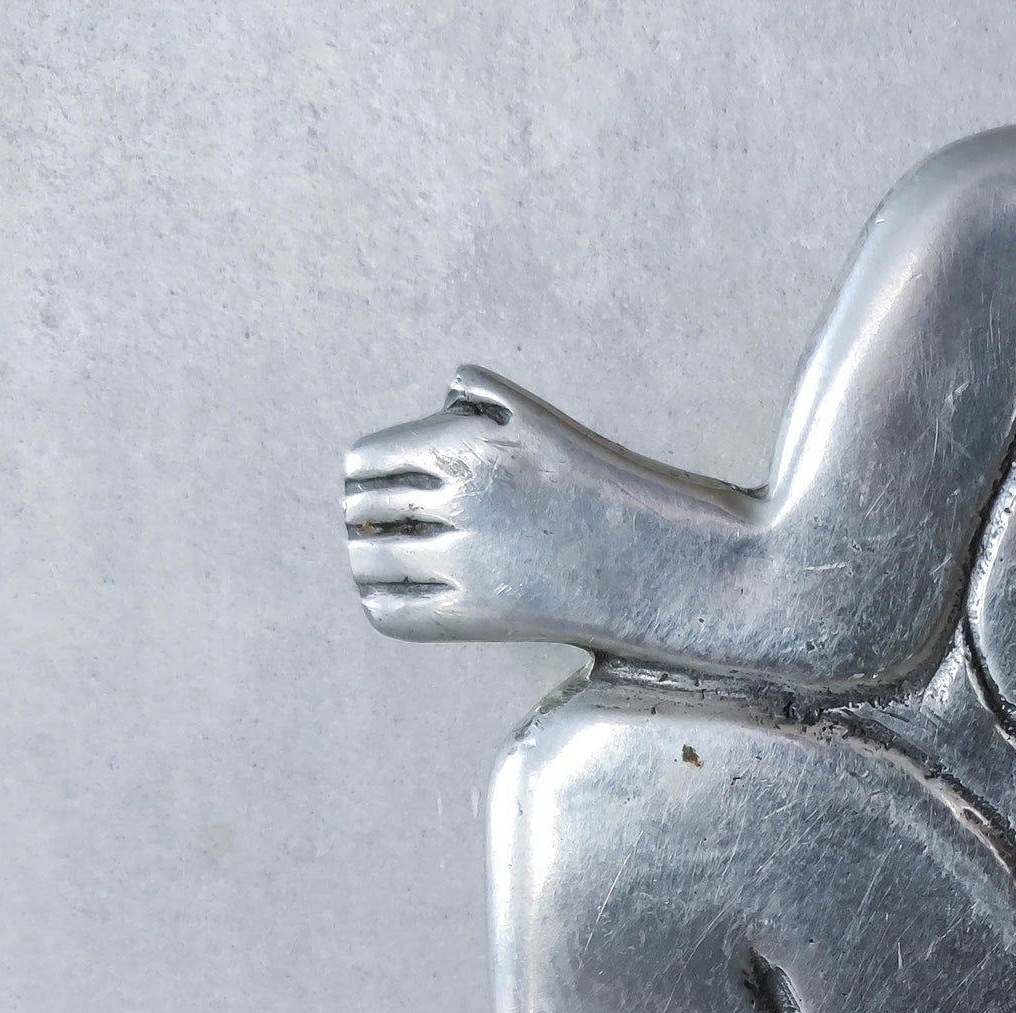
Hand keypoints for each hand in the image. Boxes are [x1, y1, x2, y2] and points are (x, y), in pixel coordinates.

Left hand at [344, 366, 599, 644]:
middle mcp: (457, 496)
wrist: (654, 551)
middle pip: (361, 515)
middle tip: (387, 533)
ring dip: (372, 565)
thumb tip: (432, 409)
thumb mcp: (534, 414)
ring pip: (369, 564)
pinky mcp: (478, 613)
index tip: (375, 494)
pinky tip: (406, 597)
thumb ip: (474, 397)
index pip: (362, 464)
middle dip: (368, 523)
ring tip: (394, 566)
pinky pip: (393, 613)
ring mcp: (465, 557)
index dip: (363, 480)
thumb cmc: (598, 484)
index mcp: (460, 442)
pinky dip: (385, 605)